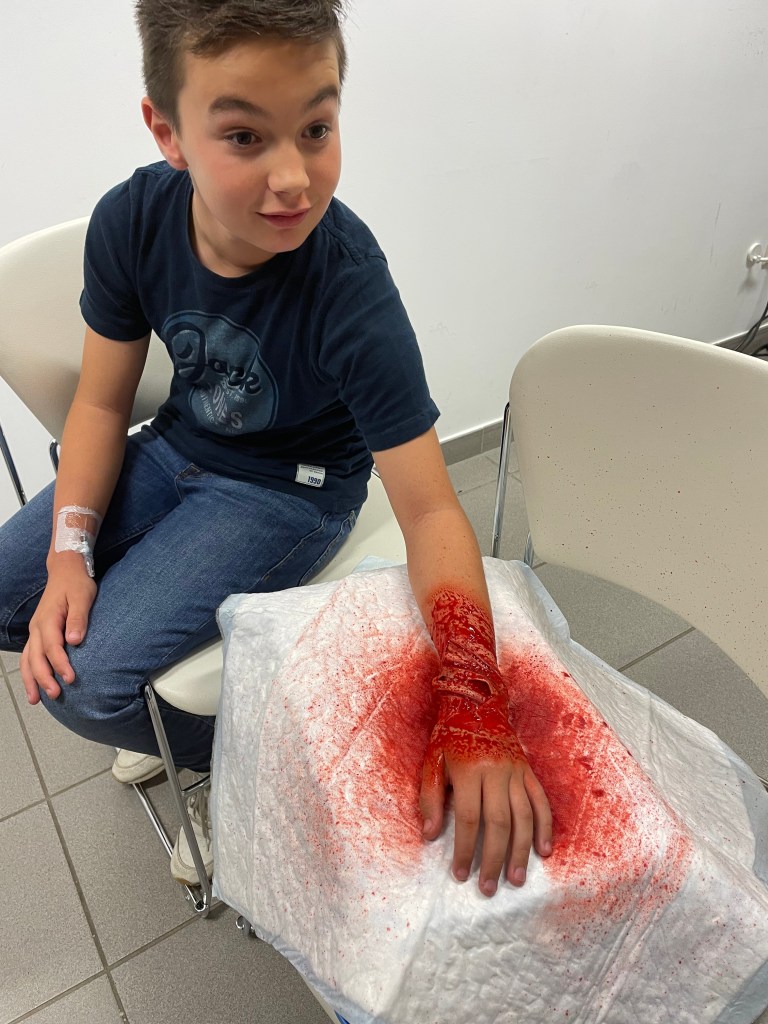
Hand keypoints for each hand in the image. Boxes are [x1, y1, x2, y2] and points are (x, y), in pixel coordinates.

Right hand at [20, 555, 96, 703]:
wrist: (65, 570)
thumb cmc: (76, 584)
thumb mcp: (82, 597)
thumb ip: (78, 618)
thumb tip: (74, 640)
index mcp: (48, 619)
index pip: (52, 647)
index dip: (60, 664)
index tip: (71, 678)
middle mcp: (37, 627)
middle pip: (36, 657)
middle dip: (44, 678)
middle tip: (56, 694)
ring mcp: (35, 631)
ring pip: (27, 659)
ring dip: (31, 680)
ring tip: (36, 699)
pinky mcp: (37, 634)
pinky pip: (28, 656)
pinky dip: (29, 672)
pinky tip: (34, 686)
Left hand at [420, 692, 551, 896]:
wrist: (477, 702)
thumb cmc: (449, 735)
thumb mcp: (432, 761)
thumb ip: (430, 797)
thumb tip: (430, 834)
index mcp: (469, 770)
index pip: (467, 818)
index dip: (463, 849)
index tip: (459, 874)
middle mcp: (496, 772)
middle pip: (498, 823)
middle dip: (493, 858)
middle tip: (489, 887)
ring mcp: (516, 771)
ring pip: (523, 817)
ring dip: (520, 851)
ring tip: (515, 879)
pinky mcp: (528, 770)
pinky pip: (540, 801)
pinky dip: (544, 827)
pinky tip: (542, 851)